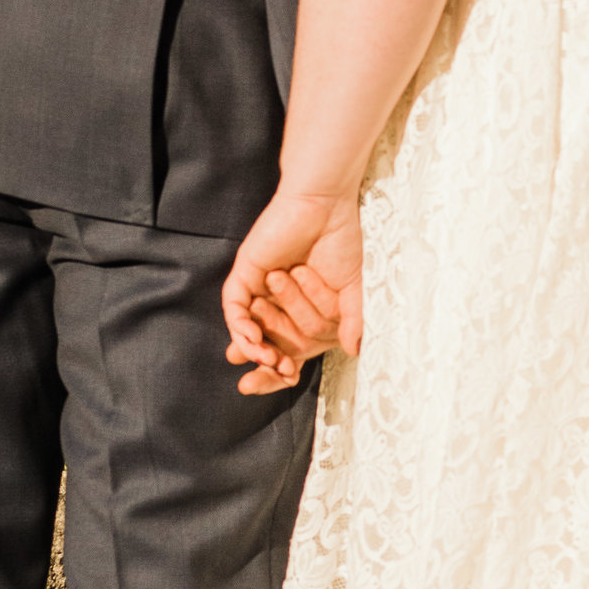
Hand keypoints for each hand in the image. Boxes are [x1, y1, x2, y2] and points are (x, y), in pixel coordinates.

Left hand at [222, 187, 363, 392]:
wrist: (326, 207)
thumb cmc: (341, 243)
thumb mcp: (353, 289)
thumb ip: (352, 319)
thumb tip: (354, 350)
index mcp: (302, 312)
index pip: (288, 351)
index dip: (280, 373)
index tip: (286, 381)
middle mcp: (277, 305)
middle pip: (266, 346)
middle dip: (269, 364)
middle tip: (280, 370)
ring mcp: (259, 290)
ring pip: (250, 330)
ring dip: (258, 347)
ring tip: (269, 356)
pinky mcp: (246, 274)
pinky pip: (234, 309)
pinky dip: (241, 328)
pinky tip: (253, 340)